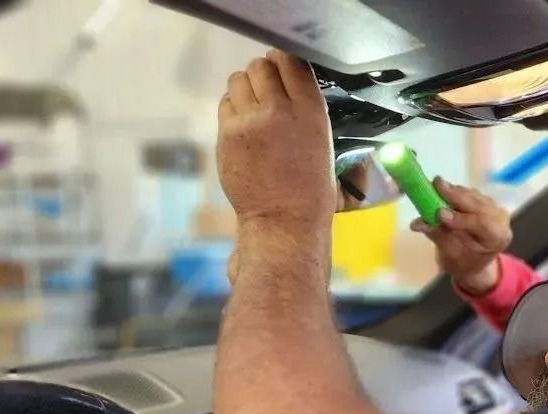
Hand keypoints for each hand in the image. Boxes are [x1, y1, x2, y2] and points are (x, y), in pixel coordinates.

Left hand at [217, 50, 335, 230]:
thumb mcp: (322, 140)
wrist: (284, 219)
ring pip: (239, 79)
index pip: (291, 60)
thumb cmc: (309, 186)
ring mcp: (250, 121)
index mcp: (311, 110)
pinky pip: (225, 103)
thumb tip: (285, 82)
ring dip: (246, 87)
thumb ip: (304, 107)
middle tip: (267, 92)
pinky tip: (243, 125)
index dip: (284, 61)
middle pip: (261, 65)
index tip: (282, 69)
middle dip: (263, 74)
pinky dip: (233, 108)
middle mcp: (280, 110)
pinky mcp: (227, 133)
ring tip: (253, 107)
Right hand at [411, 178, 513, 294]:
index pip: (482, 224)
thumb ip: (437, 236)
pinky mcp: (484, 200)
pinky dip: (454, 191)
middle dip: (455, 195)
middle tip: (436, 184)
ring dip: (453, 191)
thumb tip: (417, 223)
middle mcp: (500, 220)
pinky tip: (441, 190)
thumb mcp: (450, 255)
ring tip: (434, 186)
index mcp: (498, 238)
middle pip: (478, 204)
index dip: (461, 218)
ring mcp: (494, 208)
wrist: (473, 262)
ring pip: (472, 195)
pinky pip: (468, 193)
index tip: (440, 213)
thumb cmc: (464, 263)